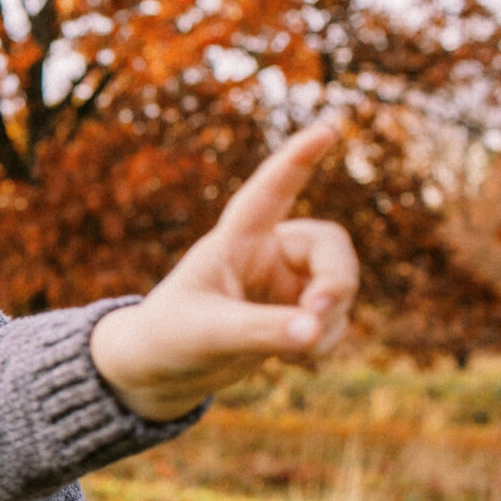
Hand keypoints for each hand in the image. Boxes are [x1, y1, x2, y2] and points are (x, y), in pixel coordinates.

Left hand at [88, 124, 359, 420]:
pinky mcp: (294, 313)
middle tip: (318, 314)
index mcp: (234, 240)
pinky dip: (324, 340)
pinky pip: (333, 320)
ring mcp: (284, 283)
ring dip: (329, 320)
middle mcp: (265, 253)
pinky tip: (297, 361)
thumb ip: (261, 331)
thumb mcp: (208, 334)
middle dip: (336, 281)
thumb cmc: (169, 337)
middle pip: (330, 246)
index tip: (327, 129)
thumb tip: (314, 331)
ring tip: (296, 354)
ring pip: (338, 286)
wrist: (161, 371)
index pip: (268, 193)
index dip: (296, 160)